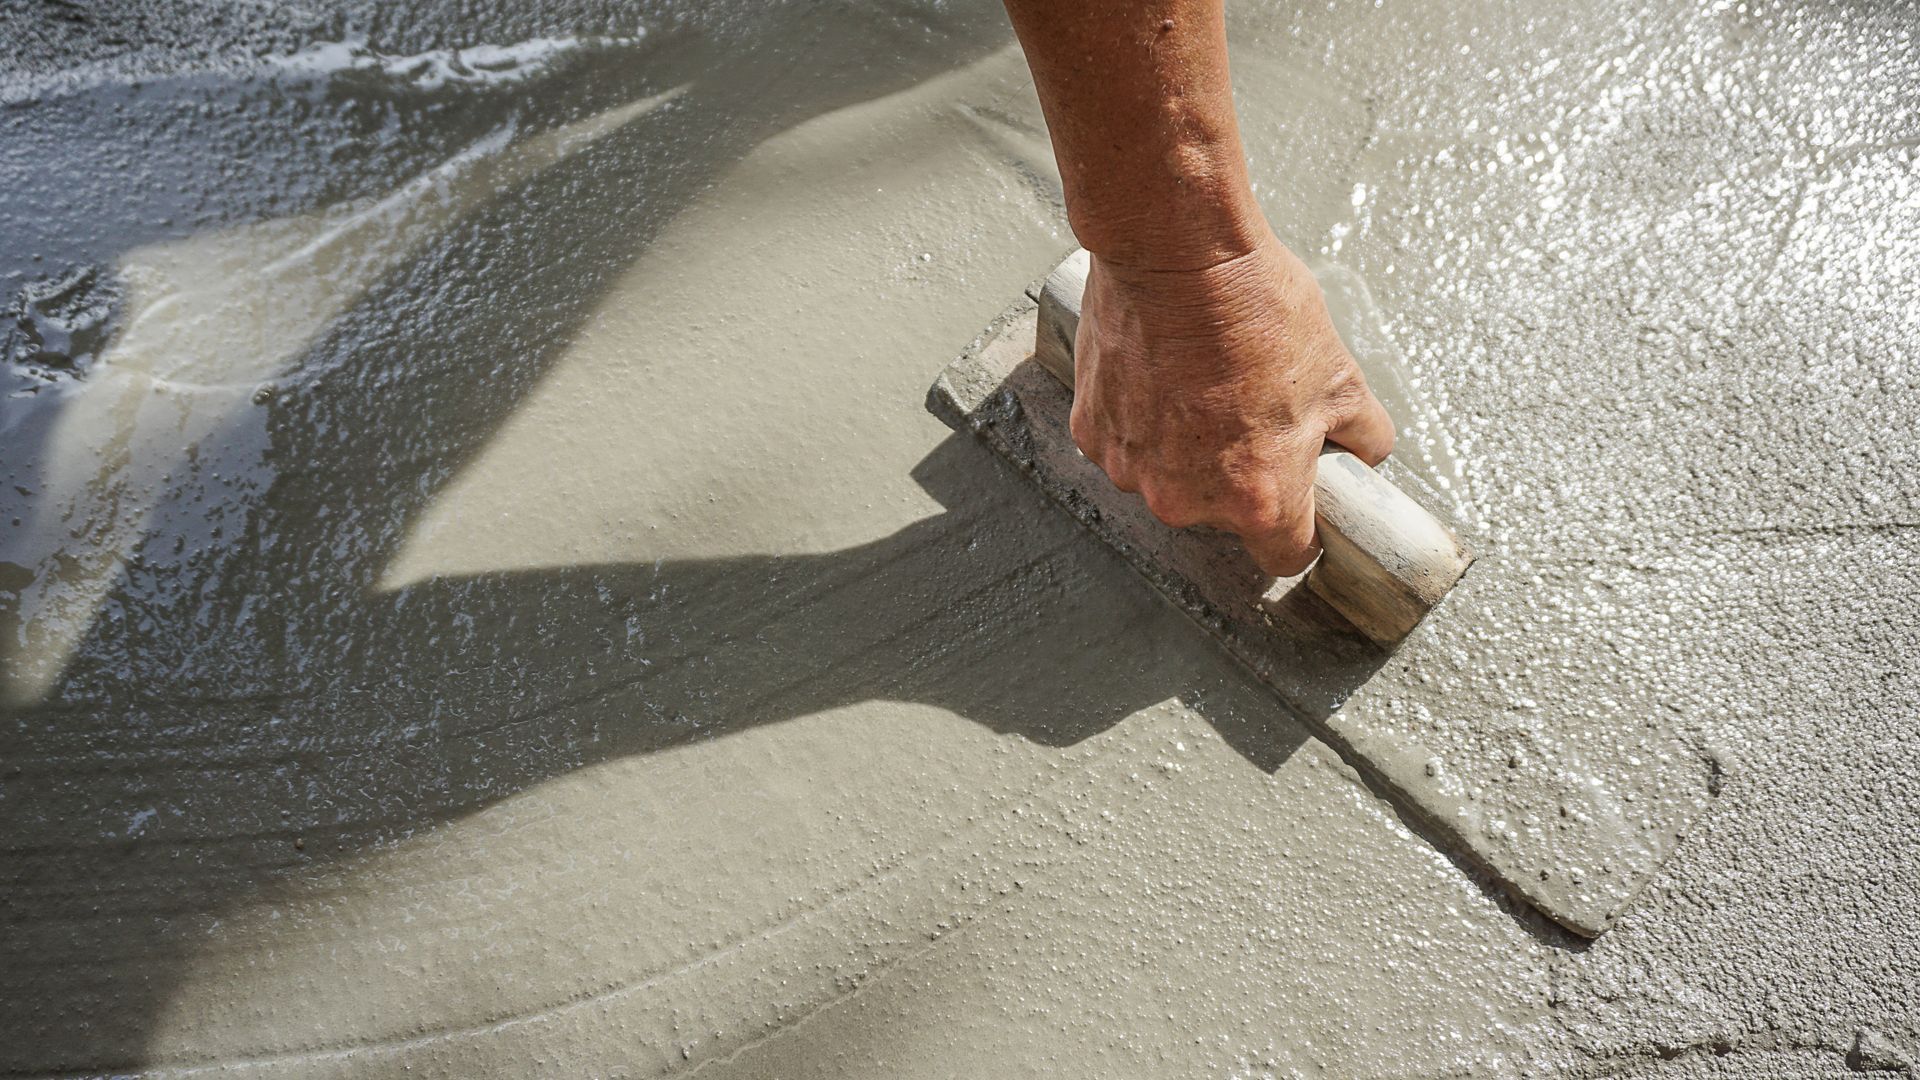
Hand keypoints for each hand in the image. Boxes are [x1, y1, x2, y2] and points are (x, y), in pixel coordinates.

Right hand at [1069, 231, 1394, 576]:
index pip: (1284, 556)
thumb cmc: (1257, 310)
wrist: (1175, 253)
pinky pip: (1126, 442)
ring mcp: (1133, 468)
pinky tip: (1160, 371)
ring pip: (1168, 477)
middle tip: (1249, 412)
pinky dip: (1141, 418)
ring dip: (1184, 448)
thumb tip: (1366, 451)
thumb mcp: (1341, 373)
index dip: (1299, 530)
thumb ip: (1363, 434)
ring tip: (1201, 382)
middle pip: (1221, 513)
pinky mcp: (1092, 430)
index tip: (1300, 502)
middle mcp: (1187, 500)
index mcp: (1258, 498)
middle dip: (1238, 474)